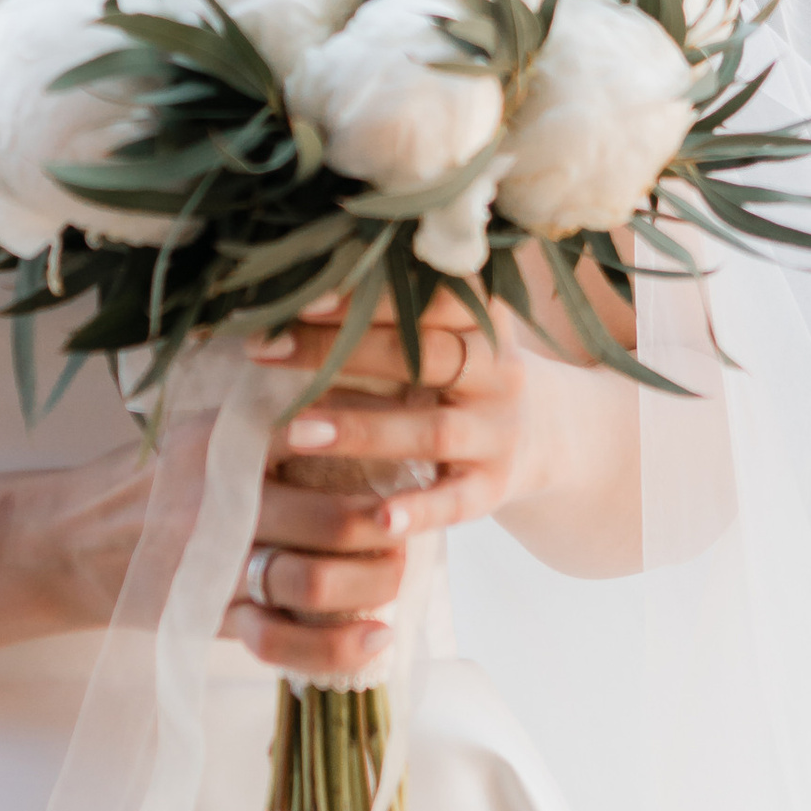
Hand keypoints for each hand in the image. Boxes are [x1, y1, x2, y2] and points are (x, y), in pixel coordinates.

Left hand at [224, 295, 554, 678]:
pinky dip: (419, 512)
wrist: (544, 434)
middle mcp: (499, 370)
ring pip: (432, 430)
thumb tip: (281, 291)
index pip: (426, 296)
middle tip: (267, 351)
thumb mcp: (442, 334)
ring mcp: (499, 432)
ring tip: (297, 432)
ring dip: (363, 430)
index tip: (298, 296)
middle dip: (340, 350)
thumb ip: (385, 315)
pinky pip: (456, 502)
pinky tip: (378, 520)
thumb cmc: (459, 373)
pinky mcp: (496, 488)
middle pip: (422, 355)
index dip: (364, 294)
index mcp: (482, 319)